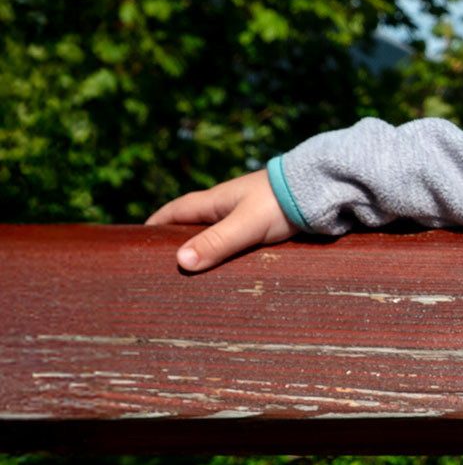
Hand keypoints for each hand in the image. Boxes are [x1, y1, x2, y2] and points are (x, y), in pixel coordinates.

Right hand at [146, 169, 295, 272]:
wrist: (323, 189)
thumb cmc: (281, 203)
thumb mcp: (245, 225)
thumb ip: (216, 242)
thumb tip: (180, 262)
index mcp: (214, 201)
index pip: (174, 212)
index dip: (155, 226)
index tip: (138, 244)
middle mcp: (227, 205)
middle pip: (193, 224)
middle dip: (178, 241)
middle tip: (165, 266)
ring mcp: (247, 213)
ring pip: (217, 233)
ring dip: (206, 249)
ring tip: (196, 275)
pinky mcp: (267, 224)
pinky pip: (239, 239)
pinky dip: (229, 252)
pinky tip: (231, 268)